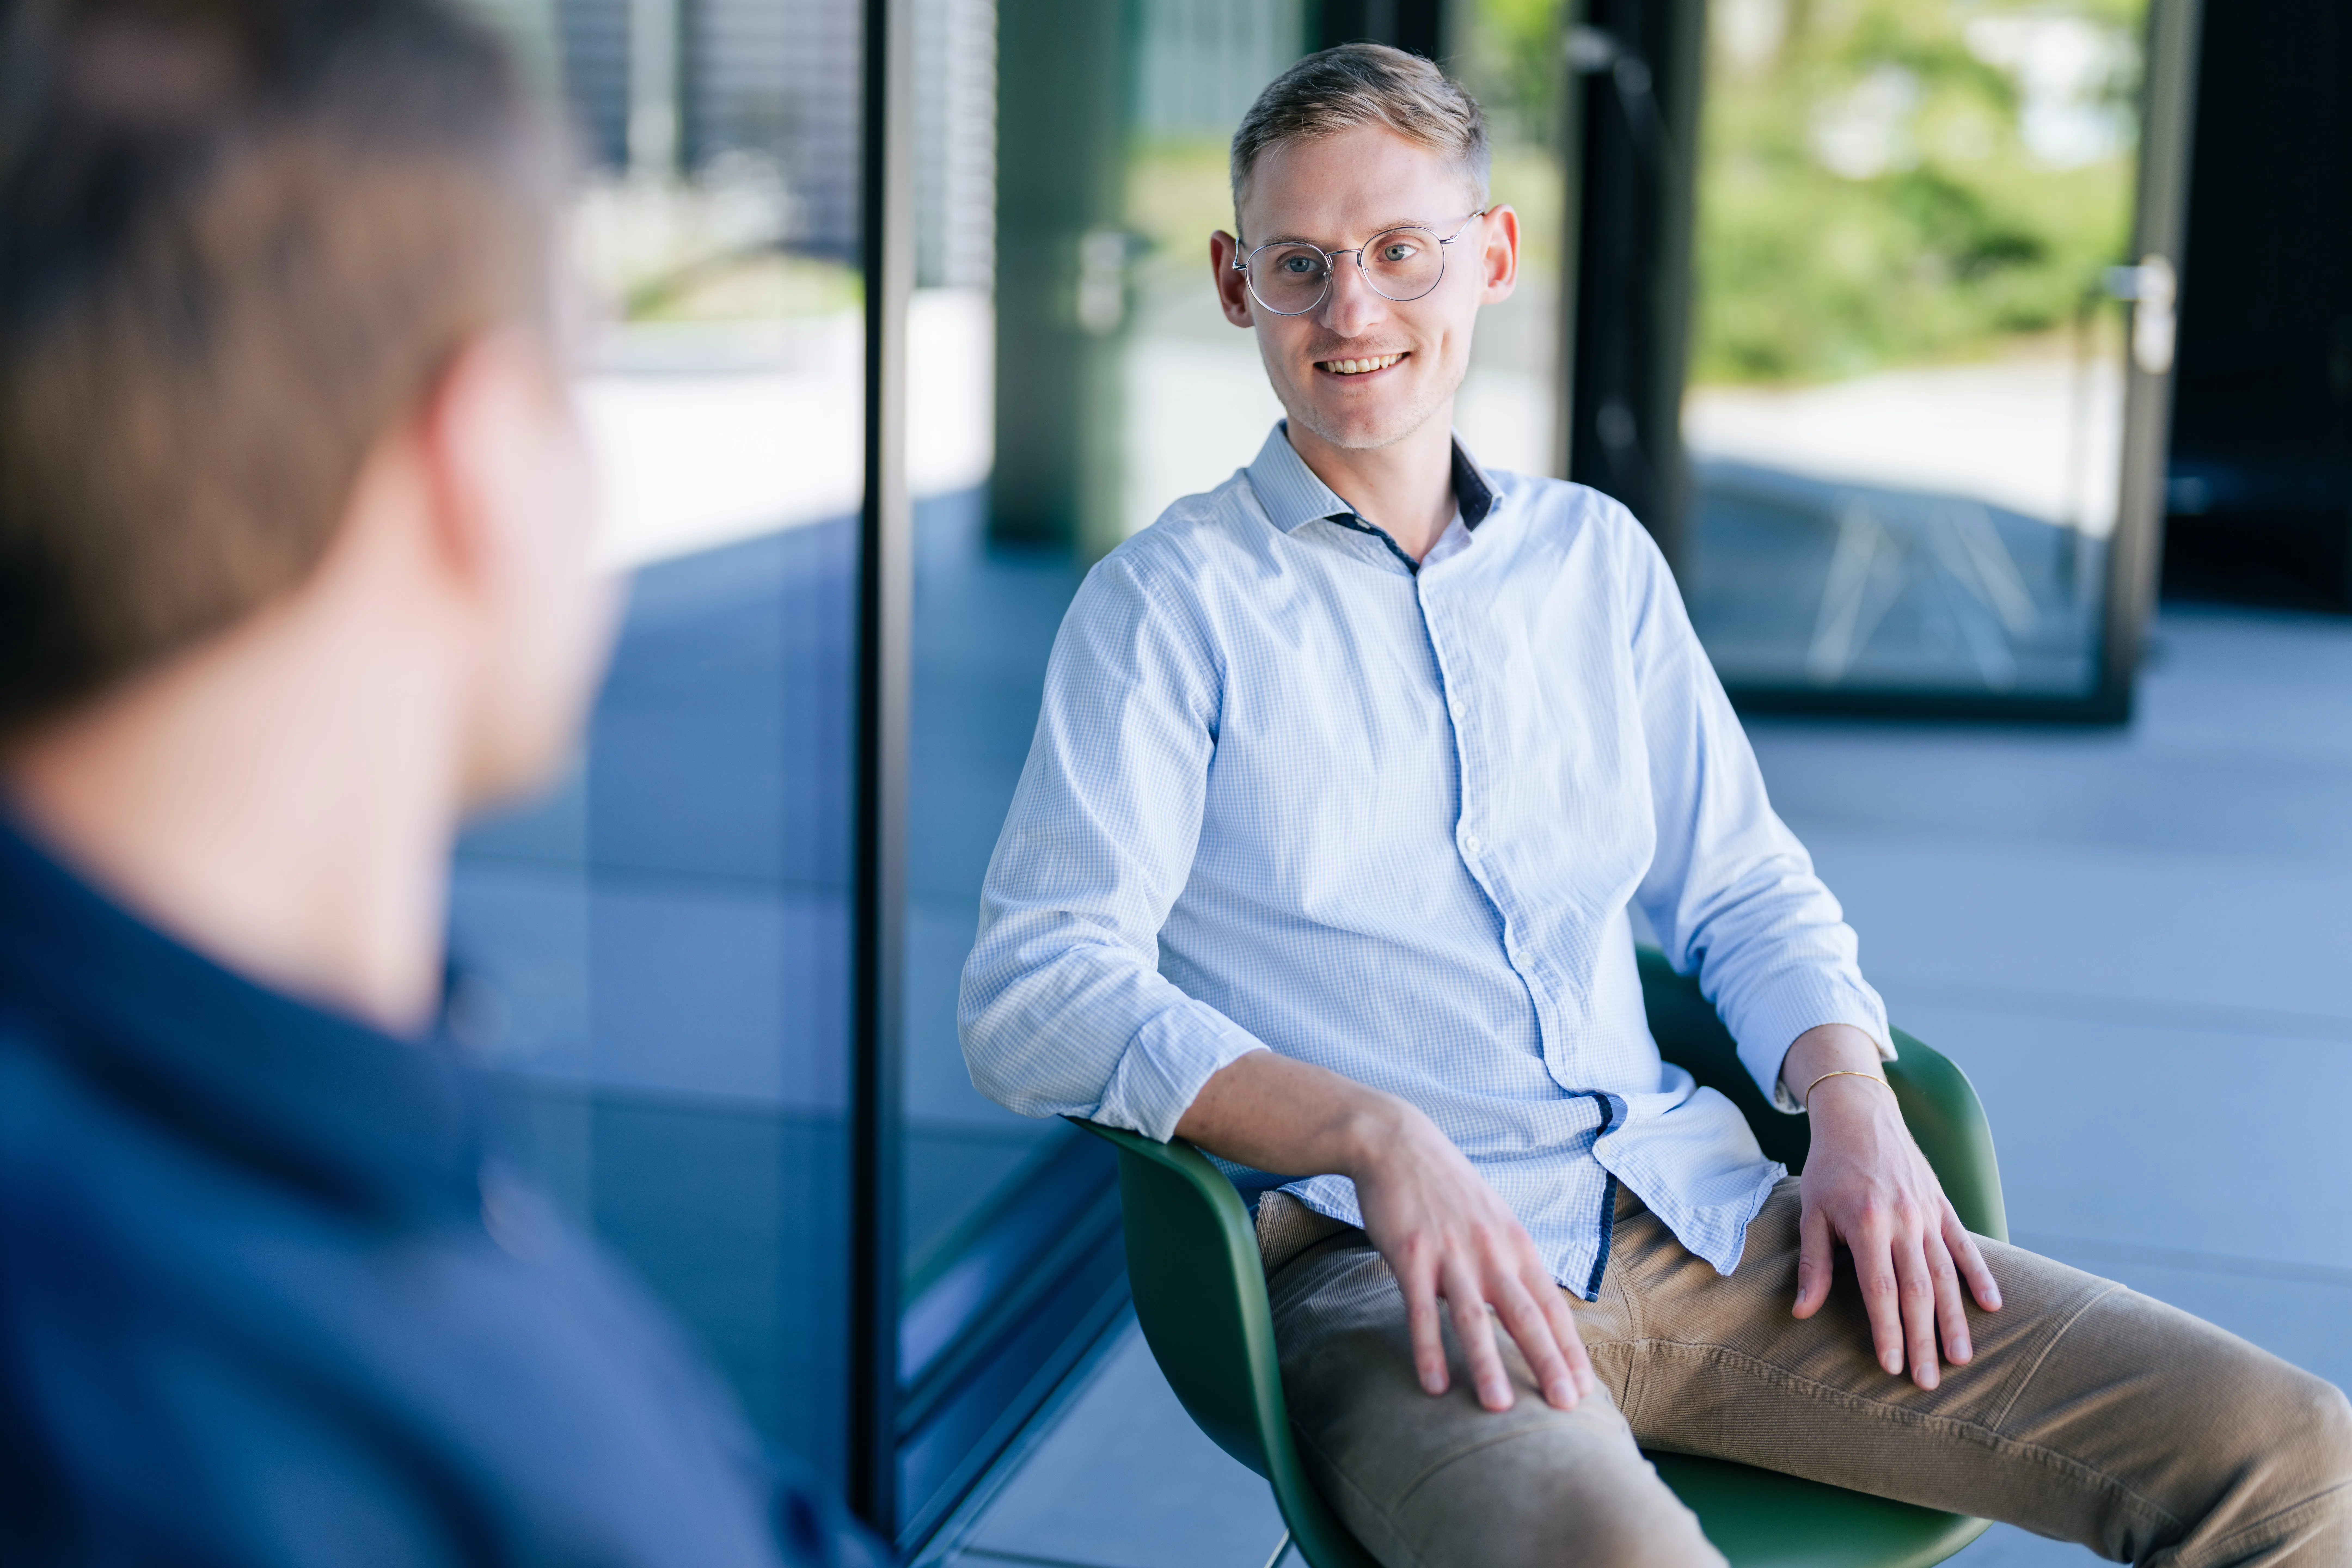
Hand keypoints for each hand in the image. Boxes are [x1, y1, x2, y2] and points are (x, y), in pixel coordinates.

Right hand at [1173, 1049, 1593, 1413]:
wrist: (1397, 1142)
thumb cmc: (1445, 1188)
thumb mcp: (1492, 1220)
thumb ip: (1511, 1262)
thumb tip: (1531, 1308)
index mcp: (1515, 1245)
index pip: (1551, 1305)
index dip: (1569, 1349)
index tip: (1582, 1390)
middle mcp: (1490, 1251)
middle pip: (1525, 1315)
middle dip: (1547, 1362)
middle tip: (1564, 1407)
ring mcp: (1450, 1253)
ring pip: (1474, 1317)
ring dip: (1487, 1364)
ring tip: (1498, 1408)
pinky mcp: (1410, 1254)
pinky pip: (1420, 1309)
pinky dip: (1428, 1347)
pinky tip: (1433, 1384)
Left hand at [1787, 1028, 2001, 1389]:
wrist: (1860, 1116)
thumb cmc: (1829, 1168)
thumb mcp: (1811, 1212)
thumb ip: (1814, 1263)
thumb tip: (1801, 1311)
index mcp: (1867, 1225)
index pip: (1880, 1291)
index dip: (1887, 1331)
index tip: (1892, 1367)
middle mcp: (1903, 1222)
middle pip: (1918, 1292)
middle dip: (1923, 1340)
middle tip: (1931, 1383)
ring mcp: (1928, 1214)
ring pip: (1945, 1276)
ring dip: (1954, 1320)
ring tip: (1961, 1358)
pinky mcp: (1943, 1206)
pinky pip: (1965, 1246)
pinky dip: (1979, 1276)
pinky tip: (1991, 1306)